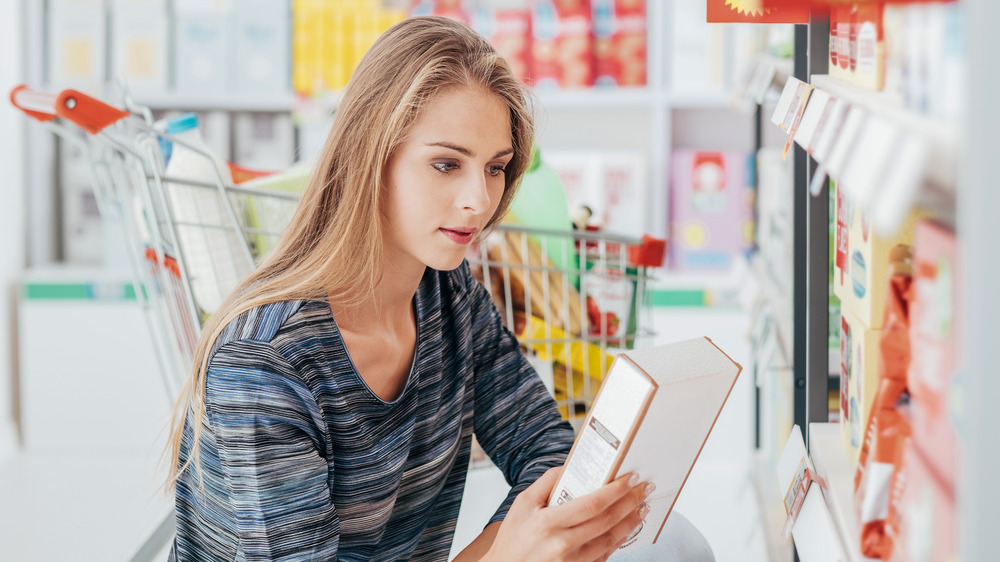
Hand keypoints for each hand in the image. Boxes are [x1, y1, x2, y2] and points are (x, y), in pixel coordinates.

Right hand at [485, 467, 652, 561]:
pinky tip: (625, 530)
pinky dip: (618, 542)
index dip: (615, 491)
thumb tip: (570, 465)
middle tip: (644, 489)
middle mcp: (562, 545)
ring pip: (610, 540)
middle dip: (630, 503)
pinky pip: (603, 556)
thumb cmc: (512, 540)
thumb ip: (546, 482)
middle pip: (606, 521)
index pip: (592, 504)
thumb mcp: (522, 504)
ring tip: (641, 508)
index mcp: (548, 522)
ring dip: (630, 523)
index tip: (630, 478)